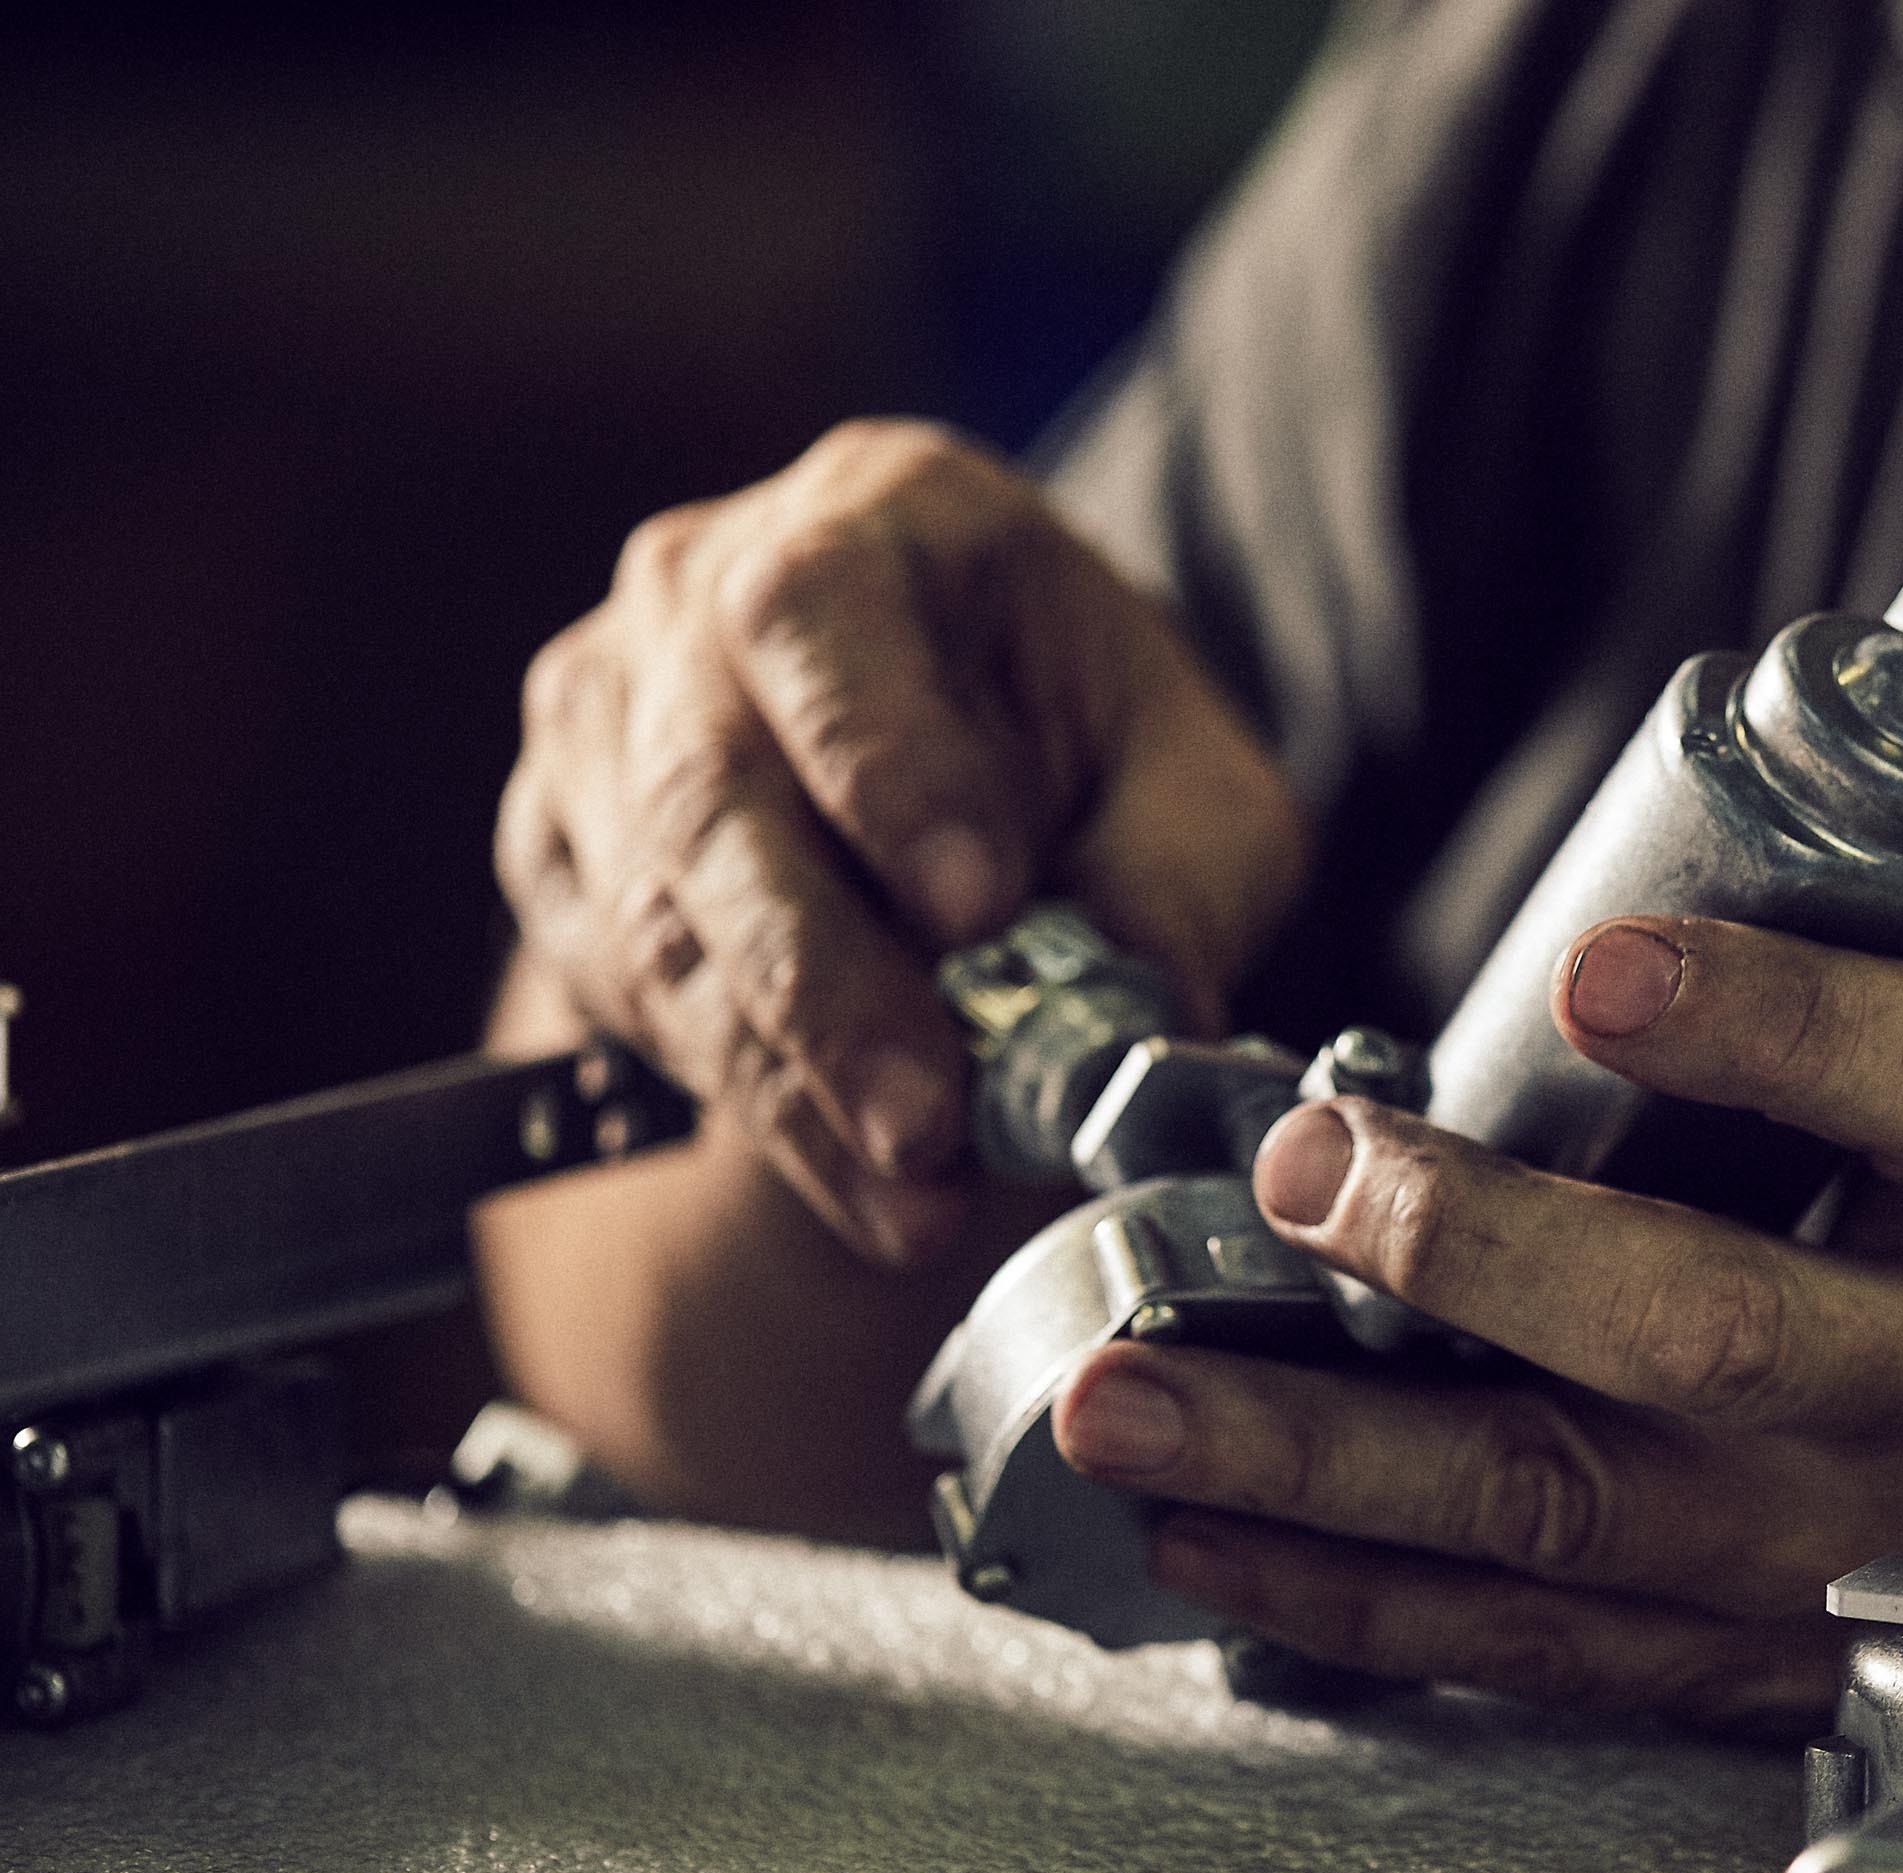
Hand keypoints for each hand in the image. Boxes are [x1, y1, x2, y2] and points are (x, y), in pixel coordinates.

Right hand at [495, 419, 1306, 1263]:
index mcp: (872, 513)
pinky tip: (856, 1174)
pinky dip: (747, 1101)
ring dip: (786, 1080)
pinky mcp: (568, 850)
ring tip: (916, 1194)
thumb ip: (1183, 882)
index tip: (980, 909)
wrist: (985, 770)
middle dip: (826, 984)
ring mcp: (608, 722)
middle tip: (930, 1121)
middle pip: (710, 792)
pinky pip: (625, 991)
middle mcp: (697, 592)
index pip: (822, 616)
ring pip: (657, 919)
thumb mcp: (1199, 785)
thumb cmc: (1096, 750)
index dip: (887, 768)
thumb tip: (1144, 1014)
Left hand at [1048, 916, 1902, 1733]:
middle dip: (1481, 1255)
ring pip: (1567, 1514)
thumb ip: (1860, 1043)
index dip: (1776, 1026)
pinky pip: (1534, 1646)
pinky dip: (1354, 1598)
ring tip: (1131, 1397)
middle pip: (1711, 1334)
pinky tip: (1208, 1537)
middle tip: (1307, 1172)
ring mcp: (1839, 1556)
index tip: (1602, 963)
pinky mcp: (1754, 1664)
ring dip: (1326, 1458)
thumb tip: (1600, 923)